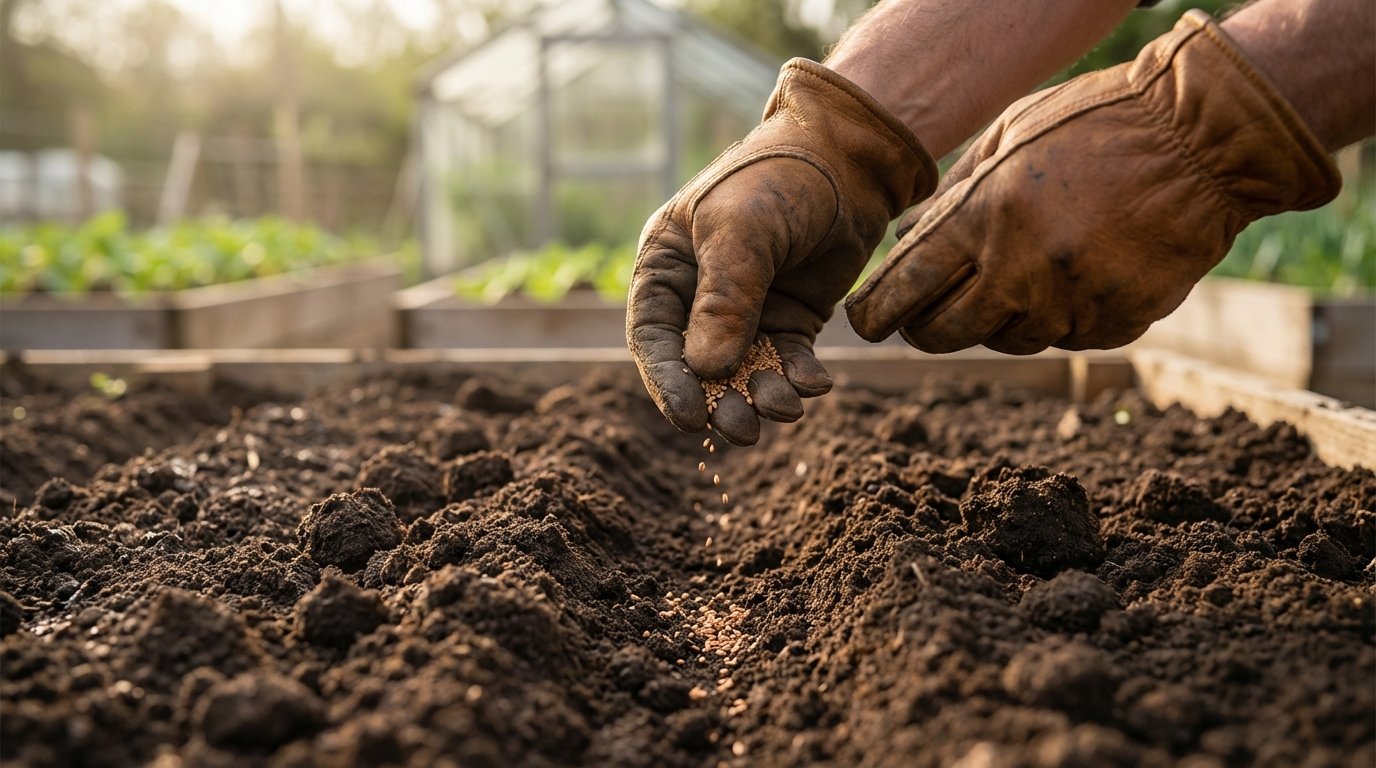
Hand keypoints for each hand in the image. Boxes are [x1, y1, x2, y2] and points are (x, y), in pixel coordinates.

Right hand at [627, 58, 936, 444]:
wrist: (848, 157)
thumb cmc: (778, 180)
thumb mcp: (743, 232)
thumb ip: (724, 300)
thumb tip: (706, 370)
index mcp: (665, 267)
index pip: (654, 337)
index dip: (669, 382)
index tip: (691, 418)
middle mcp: (698, 295)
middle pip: (698, 366)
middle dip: (721, 401)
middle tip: (743, 430)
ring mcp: (745, 310)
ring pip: (745, 370)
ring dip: (762, 395)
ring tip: (786, 410)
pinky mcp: (789, 318)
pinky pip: (787, 360)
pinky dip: (799, 376)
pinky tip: (817, 385)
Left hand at [845, 10, 1339, 354]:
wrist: (1204, 138)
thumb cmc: (1096, 123)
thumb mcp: (1008, 137)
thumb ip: (952, 197)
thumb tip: (900, 240)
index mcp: (985, 217)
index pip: (906, 289)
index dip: (877, 314)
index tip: (866, 320)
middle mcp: (1023, 269)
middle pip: (944, 332)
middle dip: (924, 328)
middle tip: (921, 315)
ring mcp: (1073, 301)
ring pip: (1006, 340)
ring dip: (996, 317)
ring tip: (1013, 275)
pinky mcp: (1118, 321)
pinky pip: (1066, 337)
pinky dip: (1058, 316)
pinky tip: (1073, 274)